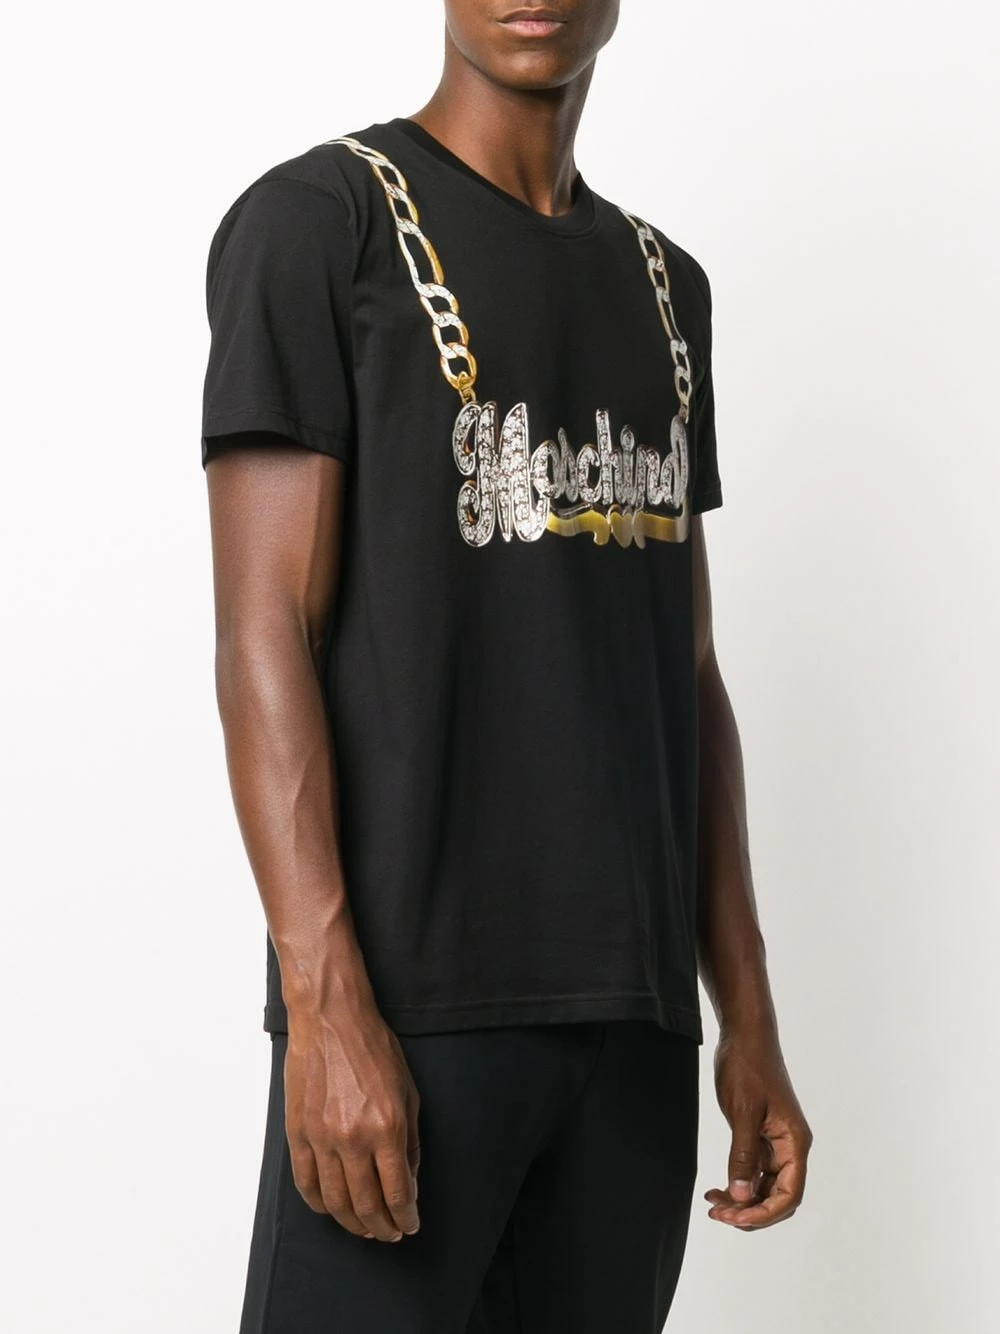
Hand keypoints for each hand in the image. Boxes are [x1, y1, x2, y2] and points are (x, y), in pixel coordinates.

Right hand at [283, 1001, 420, 1241]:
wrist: (331, 1019)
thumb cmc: (374, 1049)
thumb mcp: (408, 1092)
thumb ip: (410, 1141)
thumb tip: (409, 1180)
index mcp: (387, 1127)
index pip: (397, 1192)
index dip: (405, 1216)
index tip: (409, 1224)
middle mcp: (353, 1138)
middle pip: (366, 1204)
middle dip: (382, 1227)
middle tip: (389, 1233)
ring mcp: (322, 1137)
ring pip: (335, 1201)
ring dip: (352, 1223)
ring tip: (364, 1228)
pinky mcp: (298, 1133)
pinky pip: (306, 1183)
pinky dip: (320, 1204)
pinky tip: (332, 1208)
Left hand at [704, 1026, 812, 1229]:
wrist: (744, 1035)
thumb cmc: (748, 1066)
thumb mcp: (744, 1111)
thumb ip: (744, 1155)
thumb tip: (742, 1195)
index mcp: (794, 1143)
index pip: (789, 1194)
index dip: (764, 1213)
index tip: (736, 1217)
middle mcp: (790, 1147)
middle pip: (778, 1197)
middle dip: (750, 1211)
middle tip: (718, 1214)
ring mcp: (775, 1143)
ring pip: (764, 1187)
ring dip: (742, 1200)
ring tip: (713, 1205)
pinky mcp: (761, 1136)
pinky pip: (754, 1171)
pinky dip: (737, 1183)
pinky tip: (716, 1189)